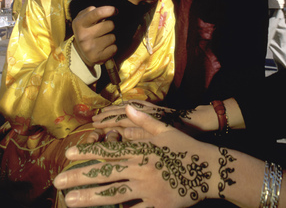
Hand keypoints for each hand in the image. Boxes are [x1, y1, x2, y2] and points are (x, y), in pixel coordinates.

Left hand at [54, 105, 218, 207]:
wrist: (208, 169)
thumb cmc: (185, 146)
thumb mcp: (165, 129)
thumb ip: (143, 120)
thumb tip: (126, 106)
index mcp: (140, 151)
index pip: (109, 151)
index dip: (87, 152)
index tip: (69, 153)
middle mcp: (140, 171)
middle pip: (105, 174)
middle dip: (79, 177)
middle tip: (58, 182)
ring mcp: (147, 190)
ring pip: (113, 194)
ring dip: (90, 198)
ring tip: (70, 201)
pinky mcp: (156, 206)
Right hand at [72, 5, 116, 66]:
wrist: (81, 52)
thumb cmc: (86, 30)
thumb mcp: (83, 18)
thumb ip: (92, 11)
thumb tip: (107, 10)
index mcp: (79, 24)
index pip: (97, 13)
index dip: (109, 10)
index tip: (115, 10)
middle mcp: (83, 36)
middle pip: (110, 25)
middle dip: (110, 25)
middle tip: (104, 28)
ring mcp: (90, 48)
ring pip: (113, 37)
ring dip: (111, 37)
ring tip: (103, 39)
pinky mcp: (97, 58)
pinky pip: (114, 48)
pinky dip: (112, 47)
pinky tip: (105, 47)